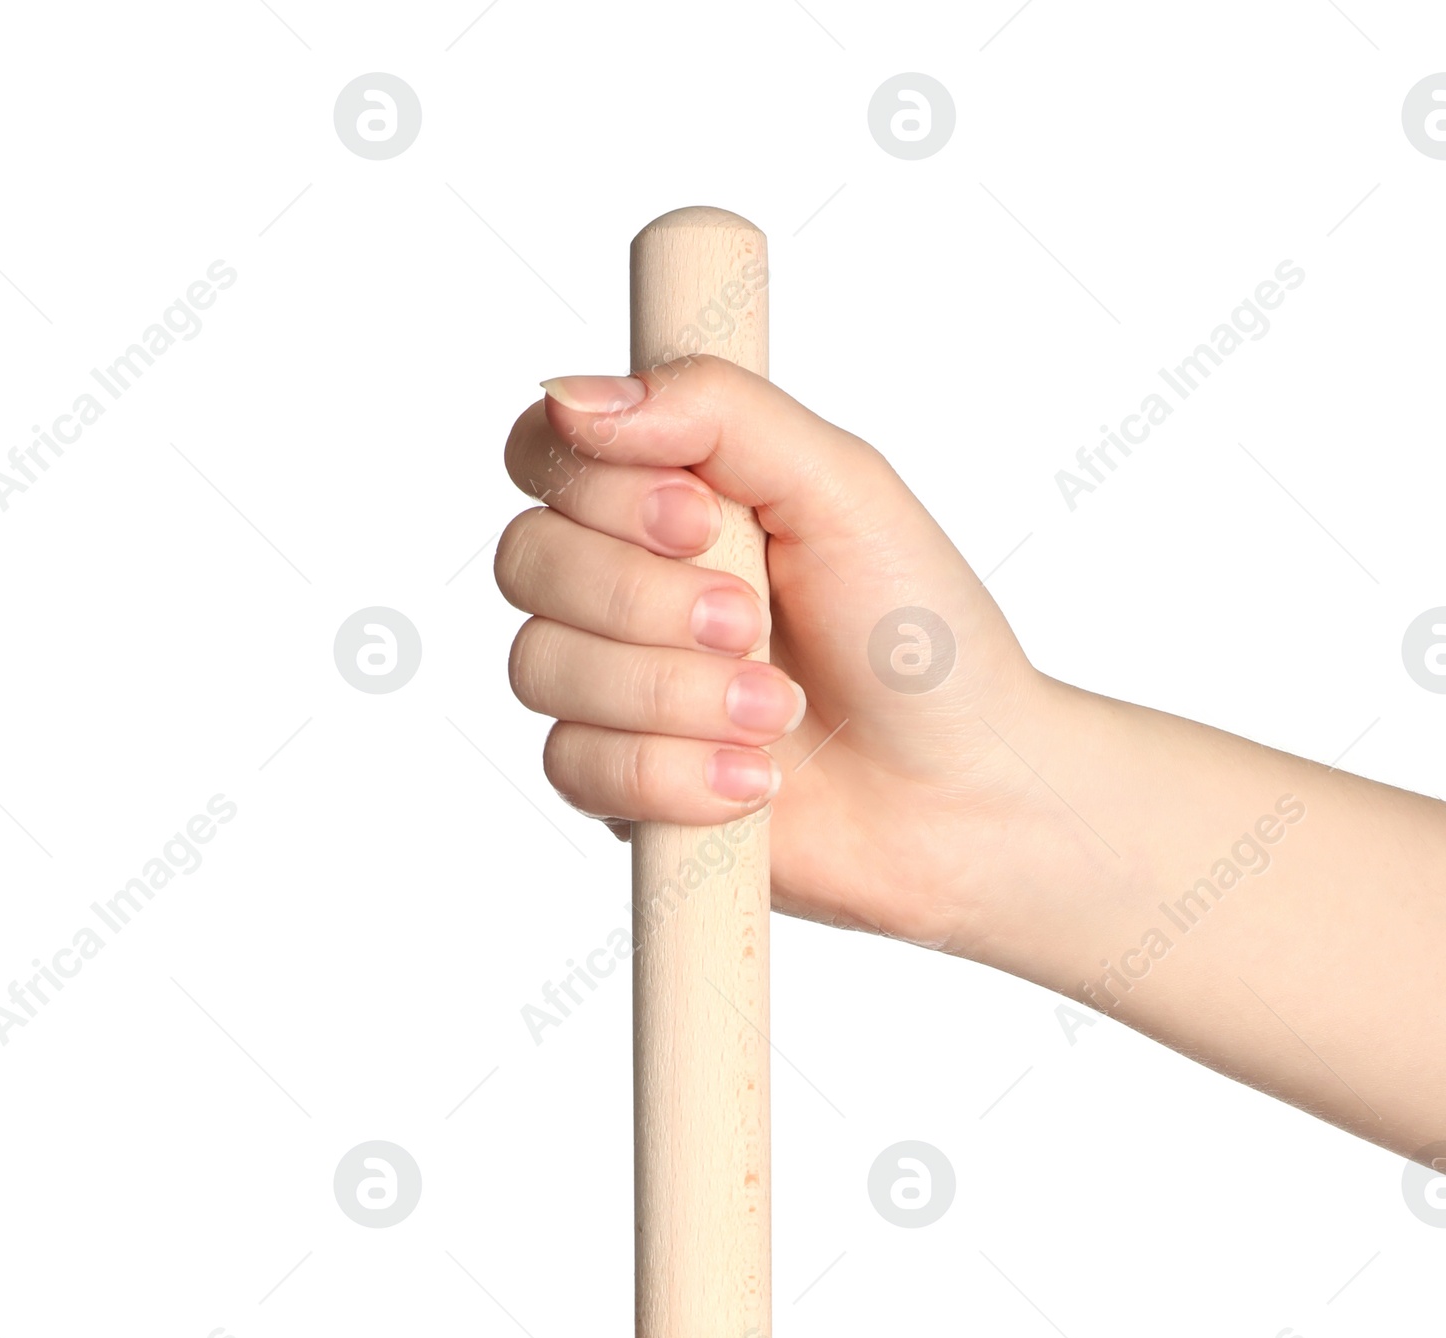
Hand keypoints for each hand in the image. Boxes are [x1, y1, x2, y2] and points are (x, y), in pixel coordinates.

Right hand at [495, 356, 1049, 956]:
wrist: (961, 794)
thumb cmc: (915, 636)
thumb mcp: (843, 486)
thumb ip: (718, 412)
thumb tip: (575, 392)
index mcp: (669, 491)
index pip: (546, 451)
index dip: (600, 486)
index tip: (701, 516)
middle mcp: (624, 583)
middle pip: (528, 560)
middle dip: (644, 598)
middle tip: (751, 623)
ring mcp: (613, 688)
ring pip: (541, 667)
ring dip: (669, 693)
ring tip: (775, 710)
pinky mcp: (618, 785)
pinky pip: (574, 767)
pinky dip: (672, 774)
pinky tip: (752, 782)